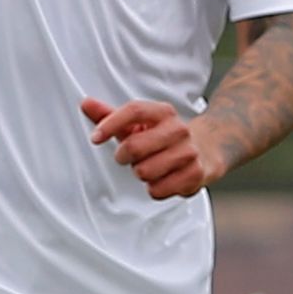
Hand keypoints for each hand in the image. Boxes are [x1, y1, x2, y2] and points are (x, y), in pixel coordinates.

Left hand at [82, 95, 222, 200]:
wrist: (207, 149)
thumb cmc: (163, 137)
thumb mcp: (139, 124)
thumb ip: (110, 115)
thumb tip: (85, 104)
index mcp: (163, 112)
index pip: (134, 110)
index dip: (110, 124)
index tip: (95, 138)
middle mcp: (178, 129)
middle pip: (134, 147)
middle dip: (124, 157)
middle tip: (130, 158)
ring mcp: (188, 152)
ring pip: (144, 171)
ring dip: (140, 174)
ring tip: (151, 167)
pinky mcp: (194, 175)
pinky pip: (157, 190)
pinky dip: (154, 189)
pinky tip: (162, 179)